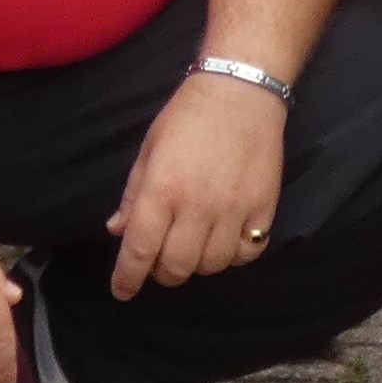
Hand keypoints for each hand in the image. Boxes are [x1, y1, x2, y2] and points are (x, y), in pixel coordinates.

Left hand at [108, 74, 285, 299]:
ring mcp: (233, 209)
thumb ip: (133, 194)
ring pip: (212, 265)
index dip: (127, 278)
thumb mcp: (149, 149)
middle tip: (160, 259)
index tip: (122, 291)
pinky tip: (225, 240)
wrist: (240, 91)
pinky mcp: (263, 207)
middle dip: (162, 272)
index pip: (139, 250)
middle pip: (176, 267)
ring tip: (193, 245)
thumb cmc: (187, 116)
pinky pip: (247, 253)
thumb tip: (118, 231)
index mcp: (161, 189)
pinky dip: (233, 256)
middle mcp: (196, 206)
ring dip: (197, 264)